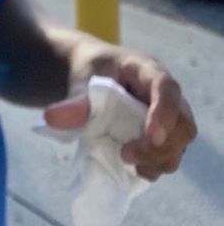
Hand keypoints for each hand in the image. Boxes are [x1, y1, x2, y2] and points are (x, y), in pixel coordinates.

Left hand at [43, 48, 196, 181]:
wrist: (90, 72)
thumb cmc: (90, 70)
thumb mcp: (81, 80)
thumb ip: (74, 101)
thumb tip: (52, 118)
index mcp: (147, 71)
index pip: (167, 88)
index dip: (164, 113)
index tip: (150, 136)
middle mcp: (164, 94)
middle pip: (183, 124)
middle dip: (159, 146)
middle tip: (127, 153)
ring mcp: (166, 116)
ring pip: (179, 144)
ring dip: (157, 159)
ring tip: (125, 158)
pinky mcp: (161, 135)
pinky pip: (169, 155)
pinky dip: (154, 165)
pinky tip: (133, 166)